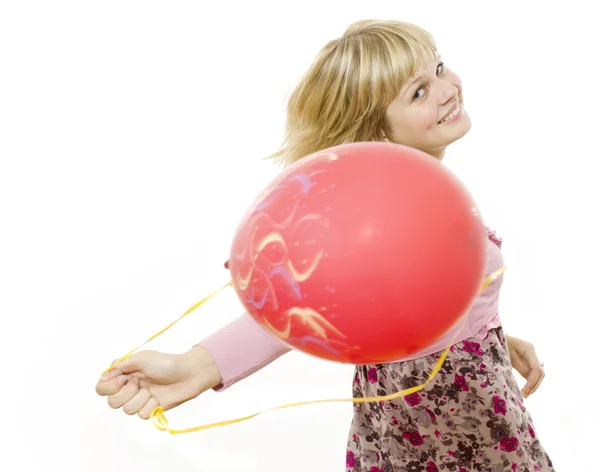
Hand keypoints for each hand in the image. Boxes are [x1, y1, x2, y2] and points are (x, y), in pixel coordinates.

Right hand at [95, 345, 221, 418]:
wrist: (188, 374)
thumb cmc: (166, 363)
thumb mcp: (142, 358)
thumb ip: (121, 365)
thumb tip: (104, 375)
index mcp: (125, 375)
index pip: (102, 387)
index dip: (109, 387)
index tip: (123, 379)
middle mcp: (130, 388)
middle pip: (112, 402)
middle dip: (125, 393)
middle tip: (139, 383)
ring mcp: (140, 400)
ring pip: (127, 410)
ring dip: (140, 399)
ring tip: (151, 390)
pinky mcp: (151, 409)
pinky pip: (142, 414)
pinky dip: (150, 405)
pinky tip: (158, 398)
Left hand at [506, 335, 544, 397]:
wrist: (495, 337)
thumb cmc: (500, 343)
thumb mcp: (508, 355)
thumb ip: (519, 366)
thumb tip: (528, 379)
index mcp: (529, 349)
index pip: (537, 369)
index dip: (532, 381)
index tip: (525, 391)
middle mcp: (533, 353)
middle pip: (540, 372)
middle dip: (534, 385)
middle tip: (525, 395)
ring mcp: (531, 357)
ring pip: (538, 374)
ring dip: (533, 385)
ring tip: (525, 394)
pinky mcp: (527, 361)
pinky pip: (531, 373)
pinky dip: (529, 381)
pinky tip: (524, 389)